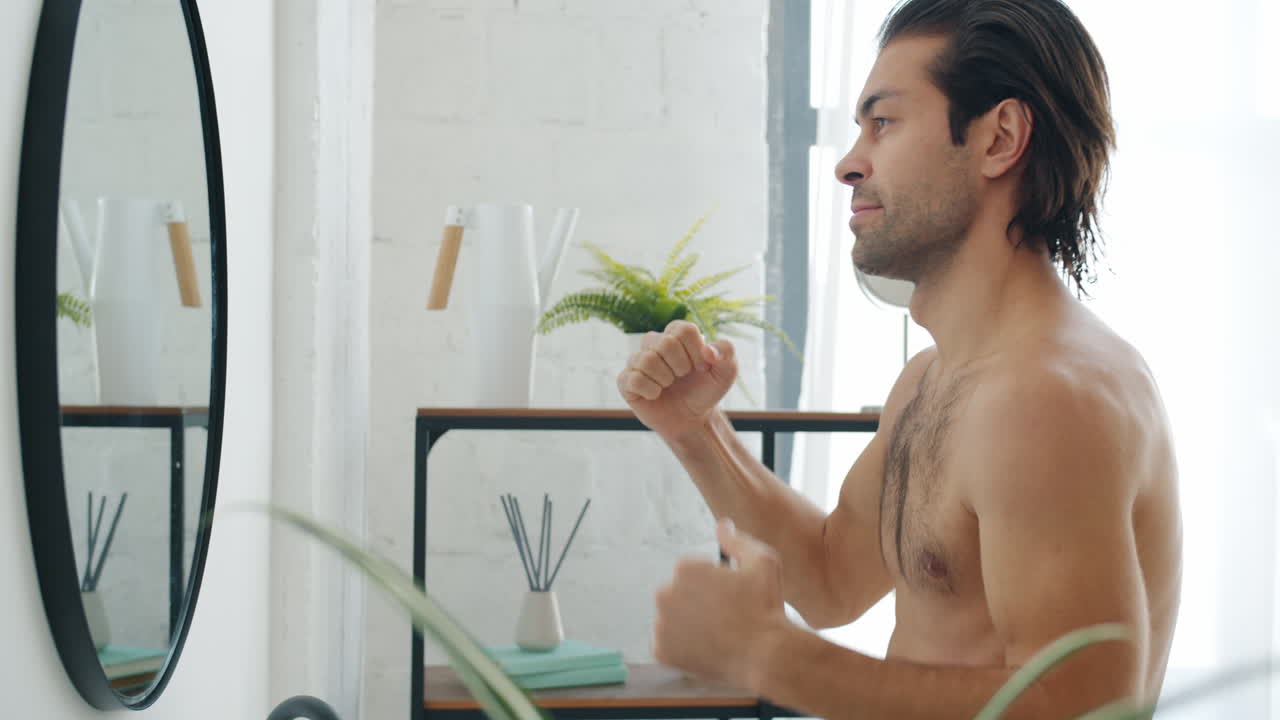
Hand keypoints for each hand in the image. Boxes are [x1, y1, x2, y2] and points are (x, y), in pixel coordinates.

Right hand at [616, 320, 737, 440]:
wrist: (692, 419)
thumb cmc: (706, 391)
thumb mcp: (727, 371)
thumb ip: (727, 351)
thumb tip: (708, 350)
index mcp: (676, 334)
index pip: (683, 330)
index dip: (696, 351)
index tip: (701, 367)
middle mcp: (654, 343)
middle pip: (665, 343)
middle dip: (681, 366)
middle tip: (683, 377)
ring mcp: (638, 362)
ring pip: (647, 360)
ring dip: (665, 379)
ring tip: (669, 385)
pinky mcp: (626, 381)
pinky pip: (632, 379)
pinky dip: (649, 390)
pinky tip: (656, 394)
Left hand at [653, 519, 787, 688]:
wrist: (765, 655)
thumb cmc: (765, 607)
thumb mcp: (762, 561)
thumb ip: (737, 540)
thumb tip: (722, 526)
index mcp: (684, 569)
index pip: (690, 570)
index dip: (712, 581)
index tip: (728, 594)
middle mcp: (665, 594)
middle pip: (677, 592)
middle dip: (695, 600)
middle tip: (722, 614)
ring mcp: (661, 625)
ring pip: (671, 618)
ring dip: (687, 622)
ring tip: (716, 632)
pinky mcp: (661, 651)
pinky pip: (667, 644)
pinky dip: (682, 647)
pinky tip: (706, 647)